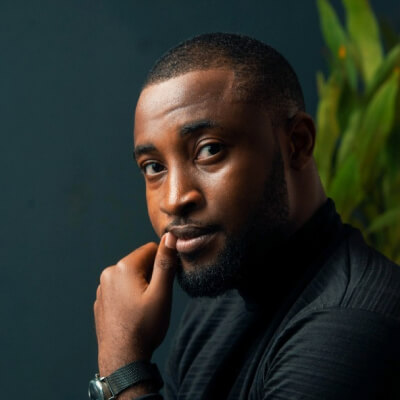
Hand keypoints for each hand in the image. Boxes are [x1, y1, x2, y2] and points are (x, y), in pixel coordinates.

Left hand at [94, 232, 177, 376]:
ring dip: (140, 285)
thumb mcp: (161, 293)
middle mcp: (109, 273)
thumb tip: (170, 237)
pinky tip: (133, 314)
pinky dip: (129, 295)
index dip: (163, 263)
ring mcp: (102, 288)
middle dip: (151, 275)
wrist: (122, 359)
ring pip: (130, 276)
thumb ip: (165, 262)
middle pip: (139, 262)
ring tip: (144, 308)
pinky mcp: (100, 301)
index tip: (165, 283)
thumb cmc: (144, 327)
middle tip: (155, 299)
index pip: (151, 249)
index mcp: (124, 267)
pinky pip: (120, 289)